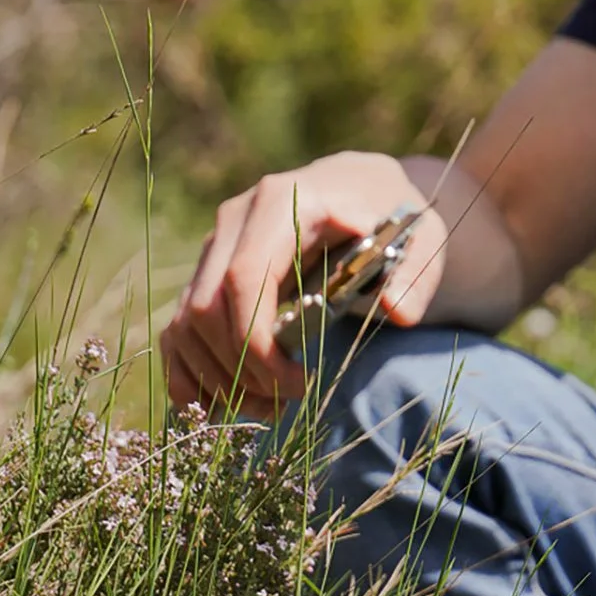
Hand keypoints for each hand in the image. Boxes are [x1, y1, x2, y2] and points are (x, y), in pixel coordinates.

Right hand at [159, 149, 450, 419]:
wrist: (361, 188)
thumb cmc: (390, 215)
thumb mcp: (417, 238)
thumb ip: (414, 275)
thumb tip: (399, 312)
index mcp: (281, 202)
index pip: (242, 279)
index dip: (258, 342)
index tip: (300, 384)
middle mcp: (235, 219)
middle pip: (205, 308)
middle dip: (239, 369)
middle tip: (286, 403)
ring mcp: (214, 245)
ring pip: (185, 324)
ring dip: (217, 377)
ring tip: (269, 406)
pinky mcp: (205, 271)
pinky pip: (177, 330)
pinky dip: (192, 373)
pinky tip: (229, 402)